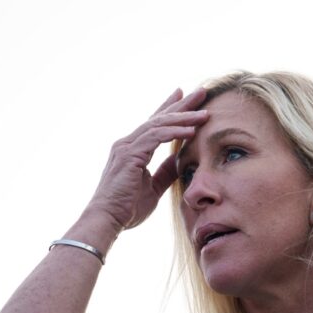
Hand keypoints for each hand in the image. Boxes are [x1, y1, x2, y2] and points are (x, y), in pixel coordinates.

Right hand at [88, 88, 208, 230]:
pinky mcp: (129, 155)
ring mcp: (127, 147)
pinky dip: (175, 132)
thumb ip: (166, 172)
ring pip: (159, 124)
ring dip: (184, 117)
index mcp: (133, 150)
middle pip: (159, 117)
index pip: (155, 124)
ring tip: (204, 112)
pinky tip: (191, 130)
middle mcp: (128, 143)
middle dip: (181, 104)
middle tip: (201, 91)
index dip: (170, 109)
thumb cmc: (127, 208)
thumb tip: (179, 160)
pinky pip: (156, 137)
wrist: (107, 220)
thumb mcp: (154, 187)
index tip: (185, 96)